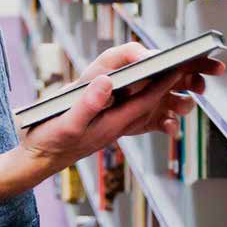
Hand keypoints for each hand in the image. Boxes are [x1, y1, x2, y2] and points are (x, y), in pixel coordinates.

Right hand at [16, 41, 224, 177]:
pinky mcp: (101, 128)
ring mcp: (109, 128)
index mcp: (111, 124)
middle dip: (169, 89)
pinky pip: (129, 115)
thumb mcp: (66, 121)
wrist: (38, 160)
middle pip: (150, 106)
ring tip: (174, 78)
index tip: (178, 66)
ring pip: (142, 111)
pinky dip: (141, 103)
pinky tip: (141, 95)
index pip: (144, 102)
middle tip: (188, 69)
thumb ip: (87, 103)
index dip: (162, 84)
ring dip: (158, 96)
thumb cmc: (50, 141)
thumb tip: (108, 83)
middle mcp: (115, 126)